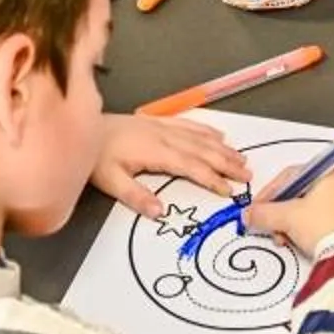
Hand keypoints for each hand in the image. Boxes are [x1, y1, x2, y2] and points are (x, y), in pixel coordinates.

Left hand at [92, 112, 246, 219]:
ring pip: (200, 137)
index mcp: (156, 152)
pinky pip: (189, 124)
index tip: (229, 190)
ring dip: (222, 148)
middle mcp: (164, 136)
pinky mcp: (157, 122)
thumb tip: (161, 212)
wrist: (84, 126)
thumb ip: (136, 197)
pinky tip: (219, 134)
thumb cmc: (96, 156)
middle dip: (227, 163)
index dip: (212, 178)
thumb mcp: (110, 181)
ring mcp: (162, 127)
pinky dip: (207, 130)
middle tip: (248, 175)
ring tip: (242, 158)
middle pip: (203, 150)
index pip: (192, 167)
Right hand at [245, 164, 333, 256]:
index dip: (270, 192)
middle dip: (281, 212)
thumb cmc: (324, 227)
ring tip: (285, 238)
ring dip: (292, 223)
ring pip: (311, 208)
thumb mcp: (287, 217)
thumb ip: (264, 213)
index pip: (292, 175)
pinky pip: (324, 219)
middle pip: (301, 193)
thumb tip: (250, 214)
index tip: (258, 207)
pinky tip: (301, 242)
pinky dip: (308, 228)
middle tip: (271, 225)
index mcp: (332, 172)